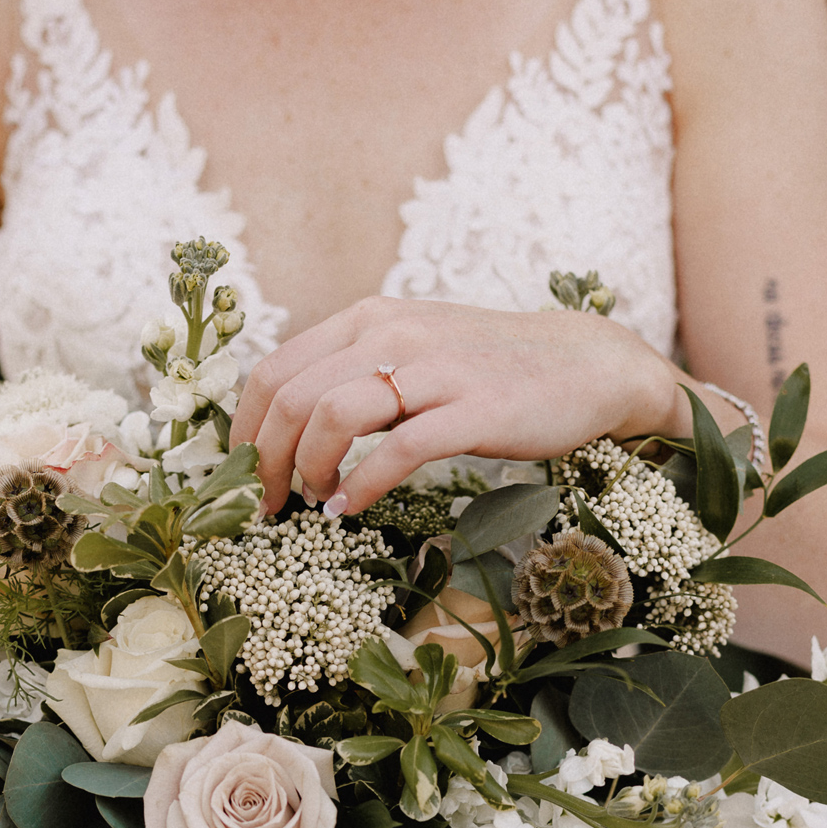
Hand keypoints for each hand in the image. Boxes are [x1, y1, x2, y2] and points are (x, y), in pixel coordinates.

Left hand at [229, 297, 681, 515]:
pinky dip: (361, 487)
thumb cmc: (488, 368)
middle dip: (266, 461)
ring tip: (313, 501)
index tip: (243, 473)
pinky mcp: (473, 410)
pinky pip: (397, 451)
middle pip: (293, 397)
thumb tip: (287, 428)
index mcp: (368, 319)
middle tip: (269, 502)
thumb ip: (354, 374)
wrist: (583, 364)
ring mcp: (435, 370)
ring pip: (333, 415)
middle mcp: (393, 335)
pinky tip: (350, 508)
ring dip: (307, 469)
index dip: (245, 429)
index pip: (275, 369)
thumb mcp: (411, 351)